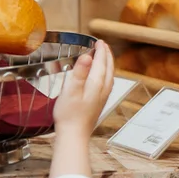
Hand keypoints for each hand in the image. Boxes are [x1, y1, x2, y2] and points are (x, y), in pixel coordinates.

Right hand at [49, 40, 112, 177]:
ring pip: (109, 75)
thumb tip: (88, 56)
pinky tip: (100, 77)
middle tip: (102, 45)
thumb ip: (80, 72)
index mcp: (96, 83)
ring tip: (103, 57)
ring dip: (107, 64)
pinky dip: (105, 74)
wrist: (74, 135)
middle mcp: (103, 89)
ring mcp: (102, 97)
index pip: (101, 62)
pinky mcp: (99, 103)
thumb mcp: (71, 90)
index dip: (100, 50)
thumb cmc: (69, 114)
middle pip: (108, 68)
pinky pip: (106, 83)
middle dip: (106, 55)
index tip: (98, 41)